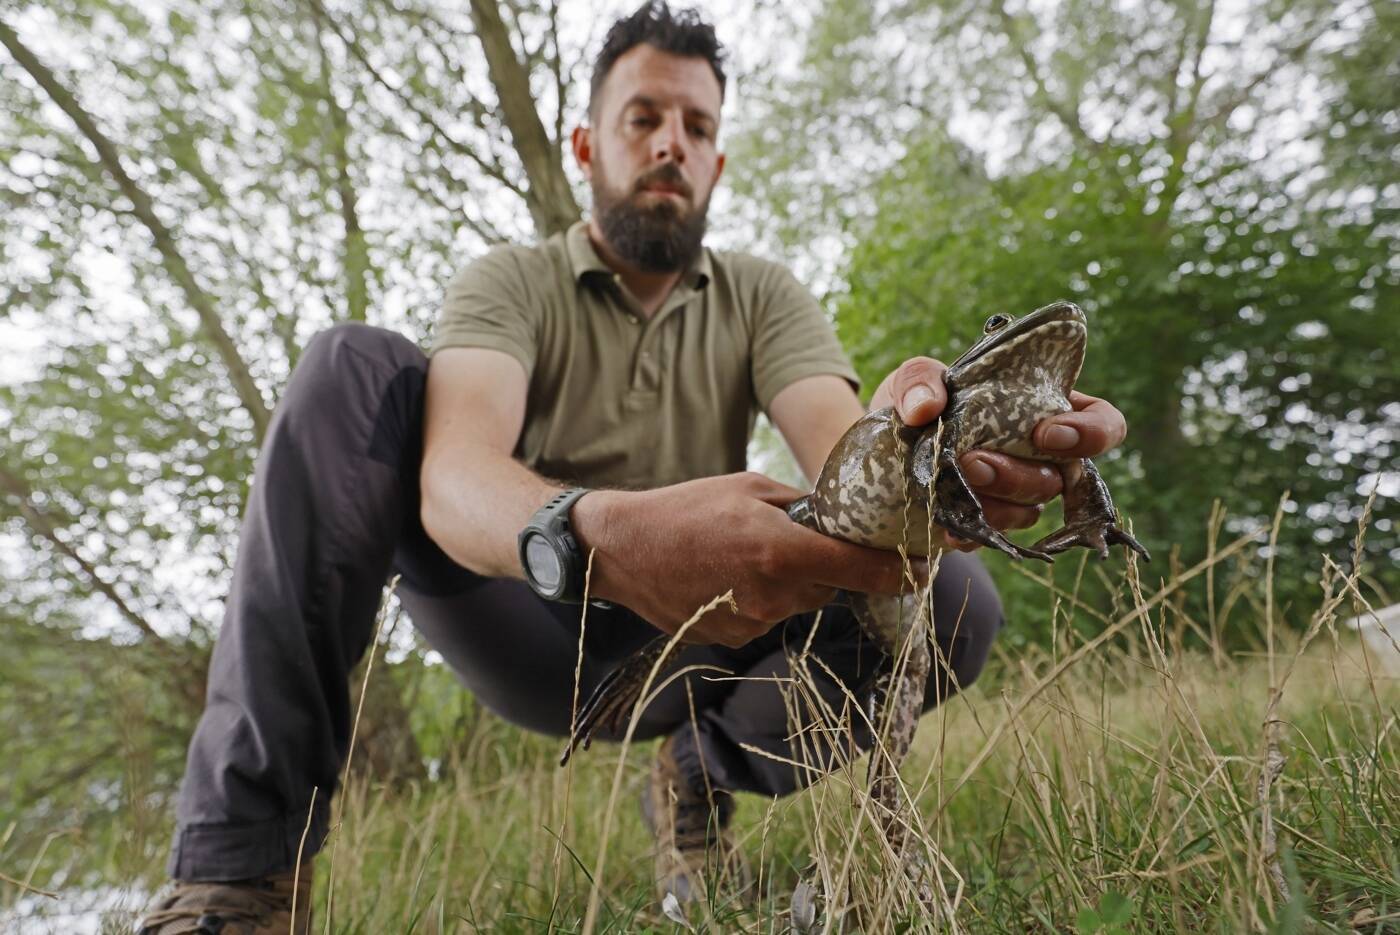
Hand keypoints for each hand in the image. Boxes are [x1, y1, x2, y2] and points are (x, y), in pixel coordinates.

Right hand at [571, 472, 915, 647]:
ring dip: (790, 580)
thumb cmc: (685, 509)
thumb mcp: (749, 488)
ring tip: (746, 553)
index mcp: (782, 551)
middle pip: (831, 584)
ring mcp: (754, 622)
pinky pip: (769, 615)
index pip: (863, 569)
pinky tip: (727, 576)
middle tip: (795, 538)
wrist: (623, 550)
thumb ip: (801, 506)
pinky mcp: (734, 638)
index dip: (901, 570)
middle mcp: (774, 594)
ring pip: (800, 601)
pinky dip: (761, 597)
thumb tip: (838, 517)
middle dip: (827, 563)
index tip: (924, 565)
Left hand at [868, 359, 1128, 551]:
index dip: (1091, 433)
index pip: (1102, 422)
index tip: (1047, 434)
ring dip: (996, 504)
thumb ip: (921, 380)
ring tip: (954, 485)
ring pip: (1030, 510)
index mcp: (1046, 407)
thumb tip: (926, 408)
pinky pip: (993, 536)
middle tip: (973, 462)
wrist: (885, 448)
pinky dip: (971, 531)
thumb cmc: (917, 402)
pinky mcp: (987, 521)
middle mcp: (1041, 455)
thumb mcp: (915, 378)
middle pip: (1060, 477)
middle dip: (1018, 474)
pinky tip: (946, 526)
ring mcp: (1016, 492)